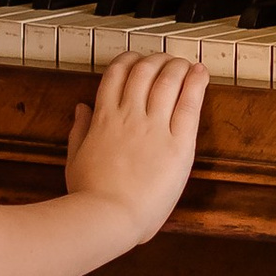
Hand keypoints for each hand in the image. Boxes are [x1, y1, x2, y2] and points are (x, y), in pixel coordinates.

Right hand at [63, 48, 207, 246]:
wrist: (108, 216)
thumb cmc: (89, 195)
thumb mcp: (74, 158)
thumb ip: (79, 130)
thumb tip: (81, 108)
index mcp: (104, 118)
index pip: (117, 74)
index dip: (129, 60)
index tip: (137, 60)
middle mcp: (129, 115)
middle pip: (144, 71)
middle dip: (156, 59)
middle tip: (165, 60)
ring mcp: (154, 128)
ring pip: (167, 81)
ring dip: (176, 65)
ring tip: (184, 63)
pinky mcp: (178, 144)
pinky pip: (189, 105)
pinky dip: (196, 83)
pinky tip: (200, 72)